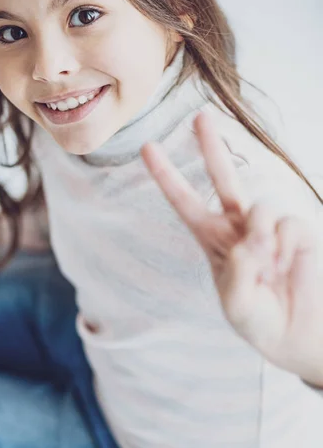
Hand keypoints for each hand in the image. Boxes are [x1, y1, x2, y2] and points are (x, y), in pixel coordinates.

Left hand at [140, 110, 322, 384]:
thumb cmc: (260, 319)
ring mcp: (267, 225)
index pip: (184, 201)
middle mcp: (238, 225)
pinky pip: (286, 226)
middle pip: (221, 176)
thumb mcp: (237, 303)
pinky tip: (288, 266)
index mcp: (213, 239)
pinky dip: (285, 248)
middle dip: (211, 145)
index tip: (148, 147)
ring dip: (261, 238)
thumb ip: (237, 271)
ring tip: (269, 267)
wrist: (299, 333)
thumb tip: (252, 238)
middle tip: (201, 115)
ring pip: (259, 206)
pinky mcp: (295, 230)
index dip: (167, 175)